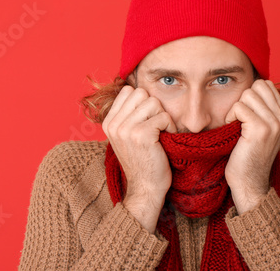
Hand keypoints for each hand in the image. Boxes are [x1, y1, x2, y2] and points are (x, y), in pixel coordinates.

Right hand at [102, 85, 176, 232]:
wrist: (145, 188)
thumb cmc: (142, 161)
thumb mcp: (127, 136)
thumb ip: (127, 115)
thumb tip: (139, 90)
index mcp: (109, 122)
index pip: (129, 91)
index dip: (143, 102)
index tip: (147, 120)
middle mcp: (114, 124)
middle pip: (142, 93)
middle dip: (154, 108)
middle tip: (156, 126)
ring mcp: (126, 129)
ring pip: (154, 103)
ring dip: (163, 117)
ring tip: (161, 134)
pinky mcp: (141, 134)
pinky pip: (164, 116)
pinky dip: (170, 127)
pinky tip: (166, 140)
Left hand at [224, 79, 279, 214]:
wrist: (248, 182)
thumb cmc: (247, 155)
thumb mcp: (261, 129)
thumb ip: (262, 109)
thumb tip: (253, 85)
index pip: (266, 85)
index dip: (250, 95)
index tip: (245, 114)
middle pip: (258, 85)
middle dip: (243, 99)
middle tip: (240, 119)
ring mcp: (273, 123)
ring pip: (248, 94)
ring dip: (236, 108)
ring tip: (237, 125)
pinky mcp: (260, 129)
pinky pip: (240, 107)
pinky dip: (230, 116)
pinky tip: (233, 129)